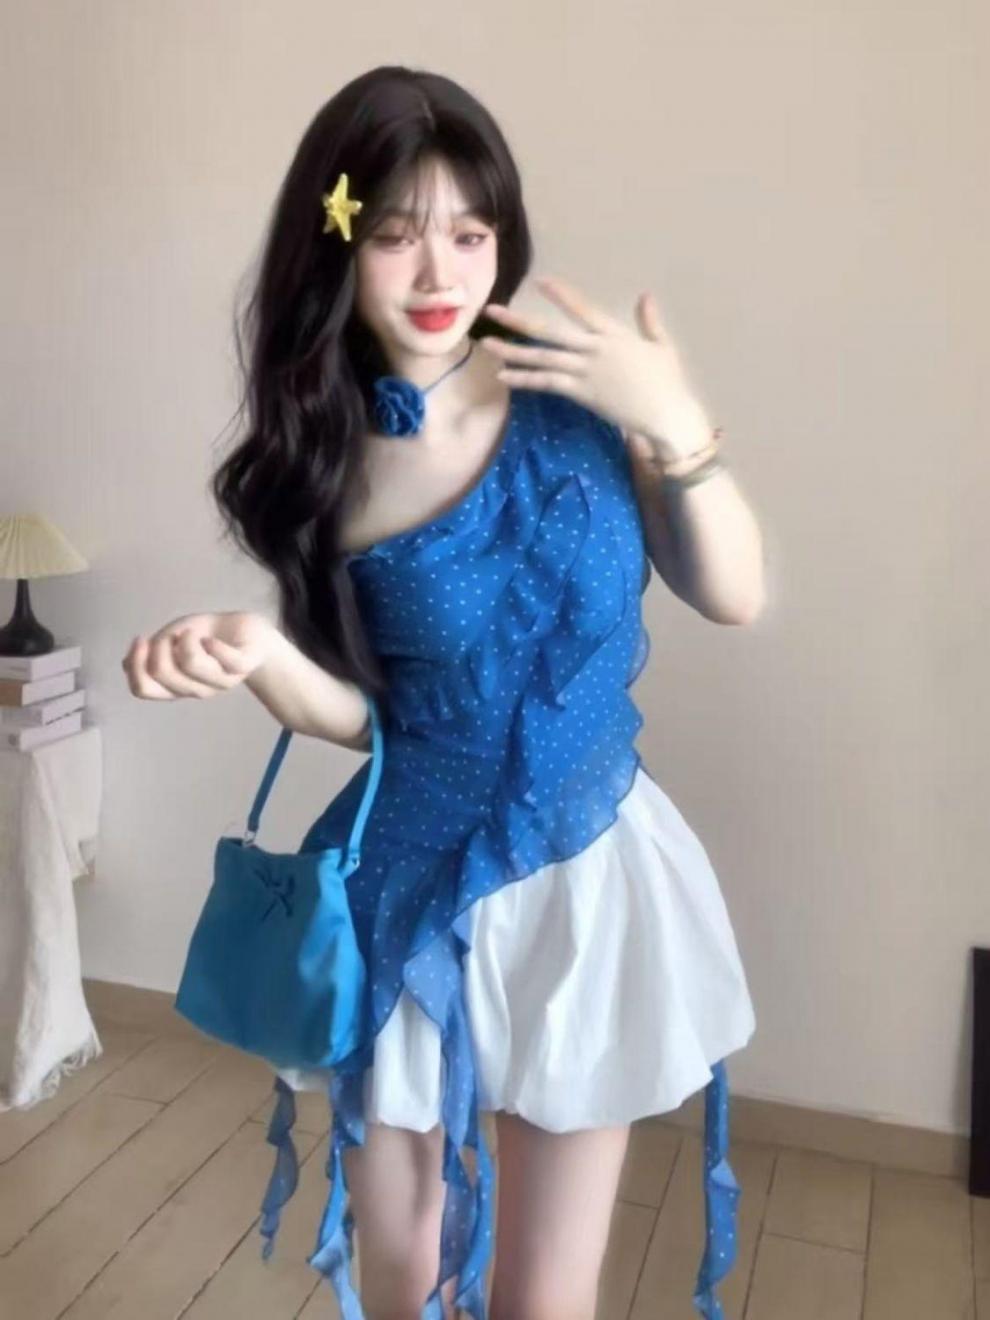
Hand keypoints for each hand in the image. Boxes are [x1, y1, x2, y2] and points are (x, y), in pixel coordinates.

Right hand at [121, 610, 276, 701]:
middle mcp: (196, 690)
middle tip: (175, 634)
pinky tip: (210, 638)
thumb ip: (150, 654)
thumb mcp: (171, 641)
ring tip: (193, 633)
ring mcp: (221, 681)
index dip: (135, 664)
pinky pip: (225, 659)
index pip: (143, 689)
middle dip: (160, 645)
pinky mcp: (243, 667)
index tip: (141, 639)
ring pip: (191, 664)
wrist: (247, 631)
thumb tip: (126, 664)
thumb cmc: (206, 636)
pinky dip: (213, 644)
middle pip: (162, 672)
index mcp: (175, 687)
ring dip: (186, 640)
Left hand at [478, 275, 714, 462]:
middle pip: (550, 332)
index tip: (539, 282)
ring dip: (512, 351)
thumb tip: (646, 295)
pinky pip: (547, 384)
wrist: (667, 413)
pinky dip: (524, 380)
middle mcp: (595, 349)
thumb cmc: (668, 382)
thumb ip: (650, 320)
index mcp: (614, 334)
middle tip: (492, 311)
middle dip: (518, 321)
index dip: (561, 295)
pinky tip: (504, 376)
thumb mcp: (662, 346)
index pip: (582, 308)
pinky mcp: (582, 394)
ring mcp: (586, 372)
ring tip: (487, 344)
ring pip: (543, 358)